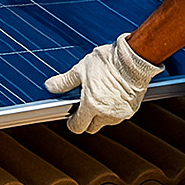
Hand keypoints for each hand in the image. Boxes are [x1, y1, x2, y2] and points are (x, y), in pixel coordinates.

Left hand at [44, 32, 163, 133]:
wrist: (133, 58)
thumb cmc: (108, 62)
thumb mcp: (81, 69)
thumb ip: (65, 82)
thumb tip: (51, 86)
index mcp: (92, 106)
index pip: (78, 127)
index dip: (72, 122)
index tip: (71, 115)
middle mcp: (106, 114)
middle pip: (92, 127)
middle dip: (87, 119)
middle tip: (85, 103)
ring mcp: (120, 113)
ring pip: (106, 121)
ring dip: (101, 114)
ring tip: (100, 94)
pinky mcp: (132, 109)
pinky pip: (118, 115)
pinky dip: (113, 108)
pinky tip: (111, 93)